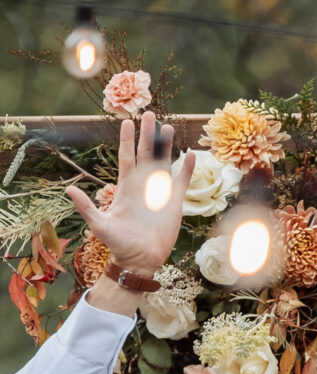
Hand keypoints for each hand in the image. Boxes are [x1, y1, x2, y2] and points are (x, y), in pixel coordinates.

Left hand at [66, 112, 194, 274]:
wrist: (140, 260)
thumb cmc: (118, 244)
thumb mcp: (99, 224)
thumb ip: (86, 206)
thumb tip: (68, 189)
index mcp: (126, 187)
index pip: (127, 157)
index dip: (127, 140)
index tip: (127, 122)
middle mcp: (143, 186)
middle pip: (146, 153)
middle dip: (148, 134)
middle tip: (150, 114)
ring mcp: (159, 193)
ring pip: (164, 163)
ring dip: (166, 146)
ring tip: (169, 127)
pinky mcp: (174, 204)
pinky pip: (182, 182)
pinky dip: (186, 169)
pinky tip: (190, 154)